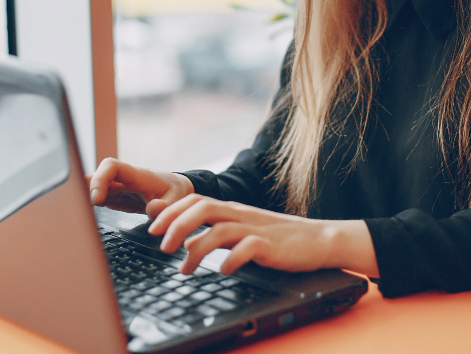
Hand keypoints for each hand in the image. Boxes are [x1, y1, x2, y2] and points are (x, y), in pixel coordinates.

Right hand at [87, 157, 194, 219]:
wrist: (176, 189)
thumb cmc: (175, 191)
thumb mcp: (176, 200)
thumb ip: (166, 206)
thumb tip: (152, 209)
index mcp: (137, 175)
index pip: (111, 166)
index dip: (100, 180)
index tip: (97, 199)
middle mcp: (123, 179)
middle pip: (96, 175)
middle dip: (84, 189)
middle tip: (80, 209)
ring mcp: (118, 187)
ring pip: (94, 186)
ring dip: (84, 197)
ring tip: (77, 214)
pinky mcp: (115, 196)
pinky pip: (98, 196)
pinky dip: (89, 204)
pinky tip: (83, 214)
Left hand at [147, 194, 378, 276]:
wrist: (318, 240)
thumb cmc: (277, 238)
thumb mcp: (241, 234)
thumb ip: (213, 235)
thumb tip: (186, 243)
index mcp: (232, 209)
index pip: (195, 200)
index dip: (171, 211)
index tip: (152, 227)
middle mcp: (240, 214)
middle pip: (202, 207)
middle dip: (177, 225)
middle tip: (161, 247)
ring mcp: (256, 228)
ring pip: (220, 228)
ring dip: (197, 247)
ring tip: (185, 267)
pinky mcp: (272, 244)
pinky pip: (248, 247)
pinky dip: (232, 258)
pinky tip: (223, 270)